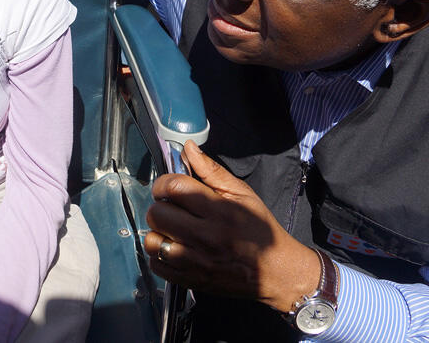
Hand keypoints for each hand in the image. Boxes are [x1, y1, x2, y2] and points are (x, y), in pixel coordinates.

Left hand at [143, 141, 319, 312]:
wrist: (275, 271)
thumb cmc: (259, 230)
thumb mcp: (242, 194)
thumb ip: (212, 171)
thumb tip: (188, 148)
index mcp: (219, 211)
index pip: (173, 188)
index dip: (164, 183)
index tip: (168, 187)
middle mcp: (206, 236)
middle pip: (157, 214)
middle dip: (161, 207)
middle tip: (173, 210)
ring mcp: (197, 261)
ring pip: (152, 241)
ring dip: (158, 233)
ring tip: (172, 231)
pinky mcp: (191, 280)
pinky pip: (156, 265)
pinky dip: (160, 256)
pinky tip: (175, 249)